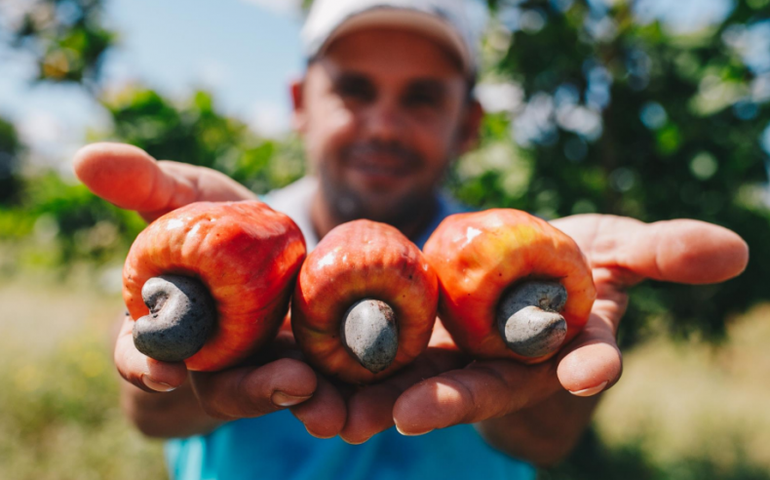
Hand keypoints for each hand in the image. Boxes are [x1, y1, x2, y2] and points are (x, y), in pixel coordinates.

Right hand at [75, 143, 345, 437]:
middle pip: (220, 386)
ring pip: (270, 389)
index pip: (140, 357)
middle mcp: (208, 357)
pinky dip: (327, 383)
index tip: (164, 373)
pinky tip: (346, 381)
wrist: (266, 234)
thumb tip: (84, 157)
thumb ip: (143, 184)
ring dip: (294, 394)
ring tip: (317, 388)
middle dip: (250, 389)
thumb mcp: (183, 195)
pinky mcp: (298, 359)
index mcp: (163, 326)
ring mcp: (256, 363)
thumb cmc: (211, 217)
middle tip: (286, 383)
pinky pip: (311, 377)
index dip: (145, 367)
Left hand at [330, 214, 747, 461]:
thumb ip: (661, 251)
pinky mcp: (414, 342)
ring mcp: (458, 356)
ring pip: (419, 382)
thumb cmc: (576, 255)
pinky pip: (377, 360)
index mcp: (565, 341)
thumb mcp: (618, 246)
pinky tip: (304, 382)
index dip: (591, 361)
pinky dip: (343, 371)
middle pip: (486, 384)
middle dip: (452, 399)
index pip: (586, 356)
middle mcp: (510, 362)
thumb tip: (734, 250)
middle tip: (411, 414)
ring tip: (333, 413)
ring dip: (377, 399)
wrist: (519, 260)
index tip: (590, 369)